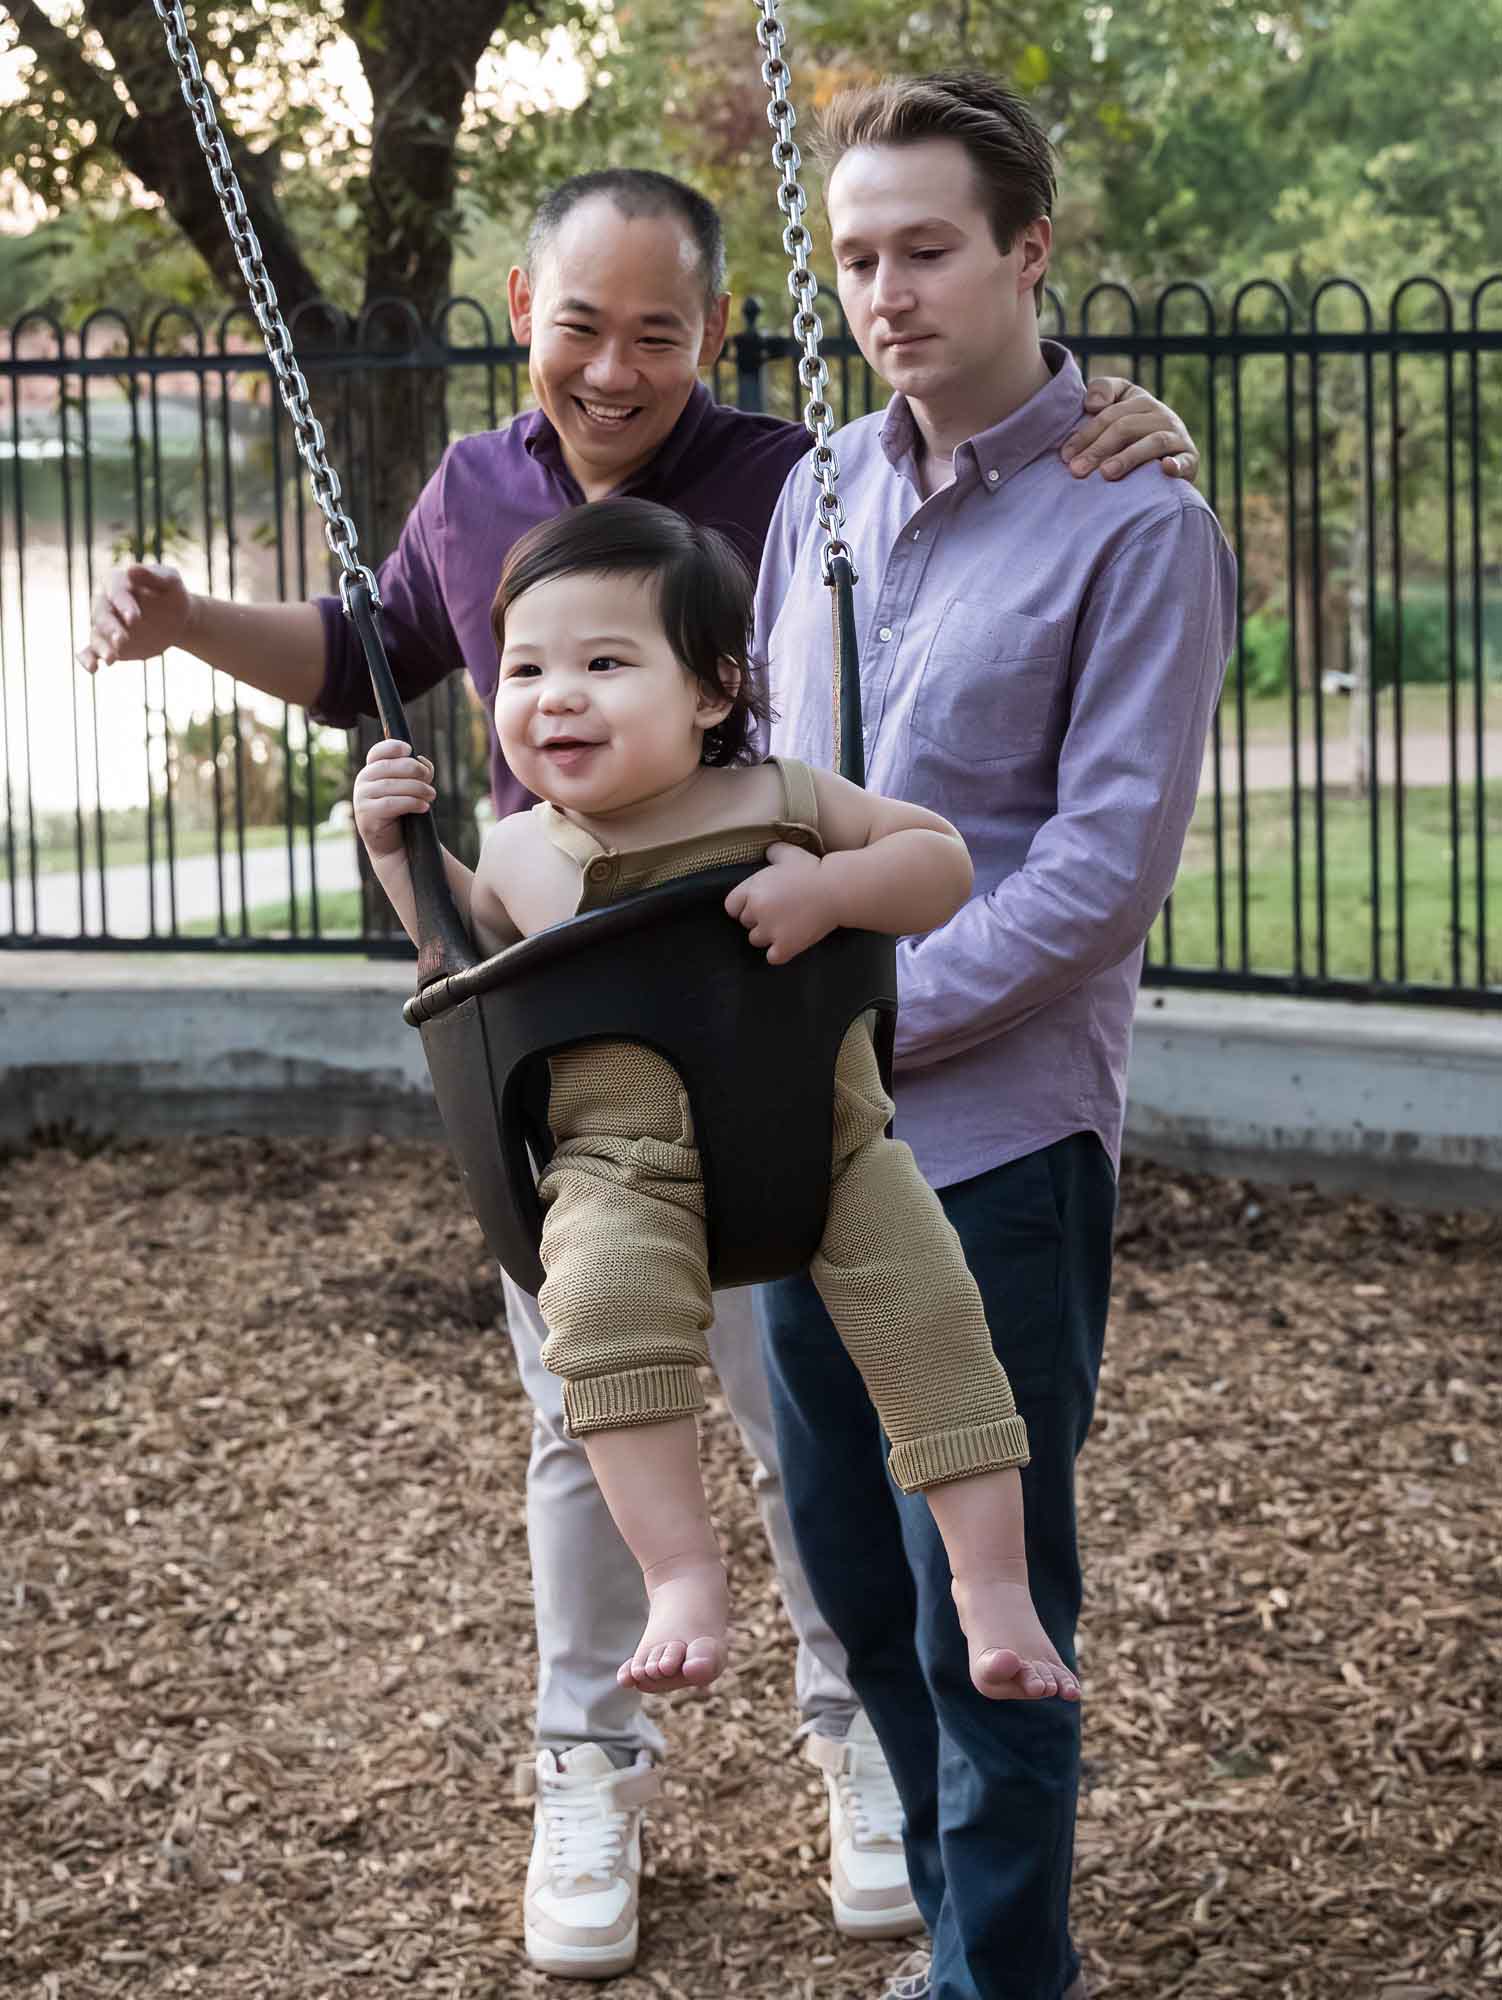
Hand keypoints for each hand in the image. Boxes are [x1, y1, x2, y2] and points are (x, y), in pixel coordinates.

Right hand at [76, 562, 192, 671]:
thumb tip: (131, 569)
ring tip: (112, 660)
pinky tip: (93, 669)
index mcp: (116, 581)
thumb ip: (153, 576)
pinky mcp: (107, 643)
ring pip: (96, 634)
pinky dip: (87, 659)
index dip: (123, 604)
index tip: (135, 619)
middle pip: (102, 615)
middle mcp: (104, 601)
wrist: (176, 618)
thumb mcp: (170, 581)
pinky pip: (90, 650)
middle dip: (111, 629)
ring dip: (102, 647)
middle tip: (122, 641)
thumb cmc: (172, 594)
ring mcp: (104, 624)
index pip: (115, 591)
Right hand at [352, 738, 434, 859]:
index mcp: (372, 770)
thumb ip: (418, 772)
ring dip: (416, 788)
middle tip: (428, 778)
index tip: (409, 750)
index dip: (392, 747)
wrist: (394, 844)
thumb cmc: (403, 812)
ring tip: (431, 795)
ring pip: (391, 785)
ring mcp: (362, 797)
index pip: (377, 752)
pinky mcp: (366, 814)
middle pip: (388, 766)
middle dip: (412, 769)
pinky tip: (424, 807)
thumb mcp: (411, 788)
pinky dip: (411, 803)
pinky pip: (391, 804)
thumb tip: (423, 761)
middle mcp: (363, 780)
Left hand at [724, 841, 834, 964]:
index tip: (759, 905)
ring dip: (768, 936)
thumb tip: (767, 851)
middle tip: (779, 913)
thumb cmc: (813, 870)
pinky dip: (780, 953)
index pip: (731, 906)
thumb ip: (772, 852)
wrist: (837, 890)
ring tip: (786, 926)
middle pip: (746, 923)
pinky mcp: (785, 946)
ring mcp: (771, 930)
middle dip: (759, 919)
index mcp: (753, 889)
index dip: (744, 906)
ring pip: (757, 940)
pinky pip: (772, 957)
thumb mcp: (789, 854)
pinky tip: (789, 943)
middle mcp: (757, 910)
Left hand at [1061, 378, 1199, 483]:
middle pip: (1126, 427)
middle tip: (1077, 470)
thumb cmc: (1131, 437)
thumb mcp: (1115, 411)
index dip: (1086, 433)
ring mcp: (1177, 436)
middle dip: (1098, 449)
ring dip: (1128, 457)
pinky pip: (1185, 461)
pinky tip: (1165, 469)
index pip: (1109, 413)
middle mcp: (1161, 414)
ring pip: (1153, 442)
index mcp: (1140, 401)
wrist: (1168, 462)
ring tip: (1106, 474)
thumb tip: (1093, 404)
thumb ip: (1102, 392)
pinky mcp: (1190, 459)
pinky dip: (1176, 464)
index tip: (1065, 456)